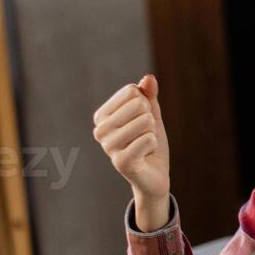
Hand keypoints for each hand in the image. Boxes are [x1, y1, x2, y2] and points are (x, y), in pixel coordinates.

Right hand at [93, 74, 170, 228]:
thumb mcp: (151, 115)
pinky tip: (145, 156)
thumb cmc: (149, 143)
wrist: (154, 175)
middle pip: (138, 104)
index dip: (145, 105)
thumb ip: (149, 95)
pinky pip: (148, 139)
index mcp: (102, 116)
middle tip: (144, 136)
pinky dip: (153, 145)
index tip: (141, 122)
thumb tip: (148, 78)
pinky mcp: (120, 162)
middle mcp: (99, 130)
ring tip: (144, 146)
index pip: (132, 91)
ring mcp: (108, 147)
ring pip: (145, 121)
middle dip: (150, 120)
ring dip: (152, 133)